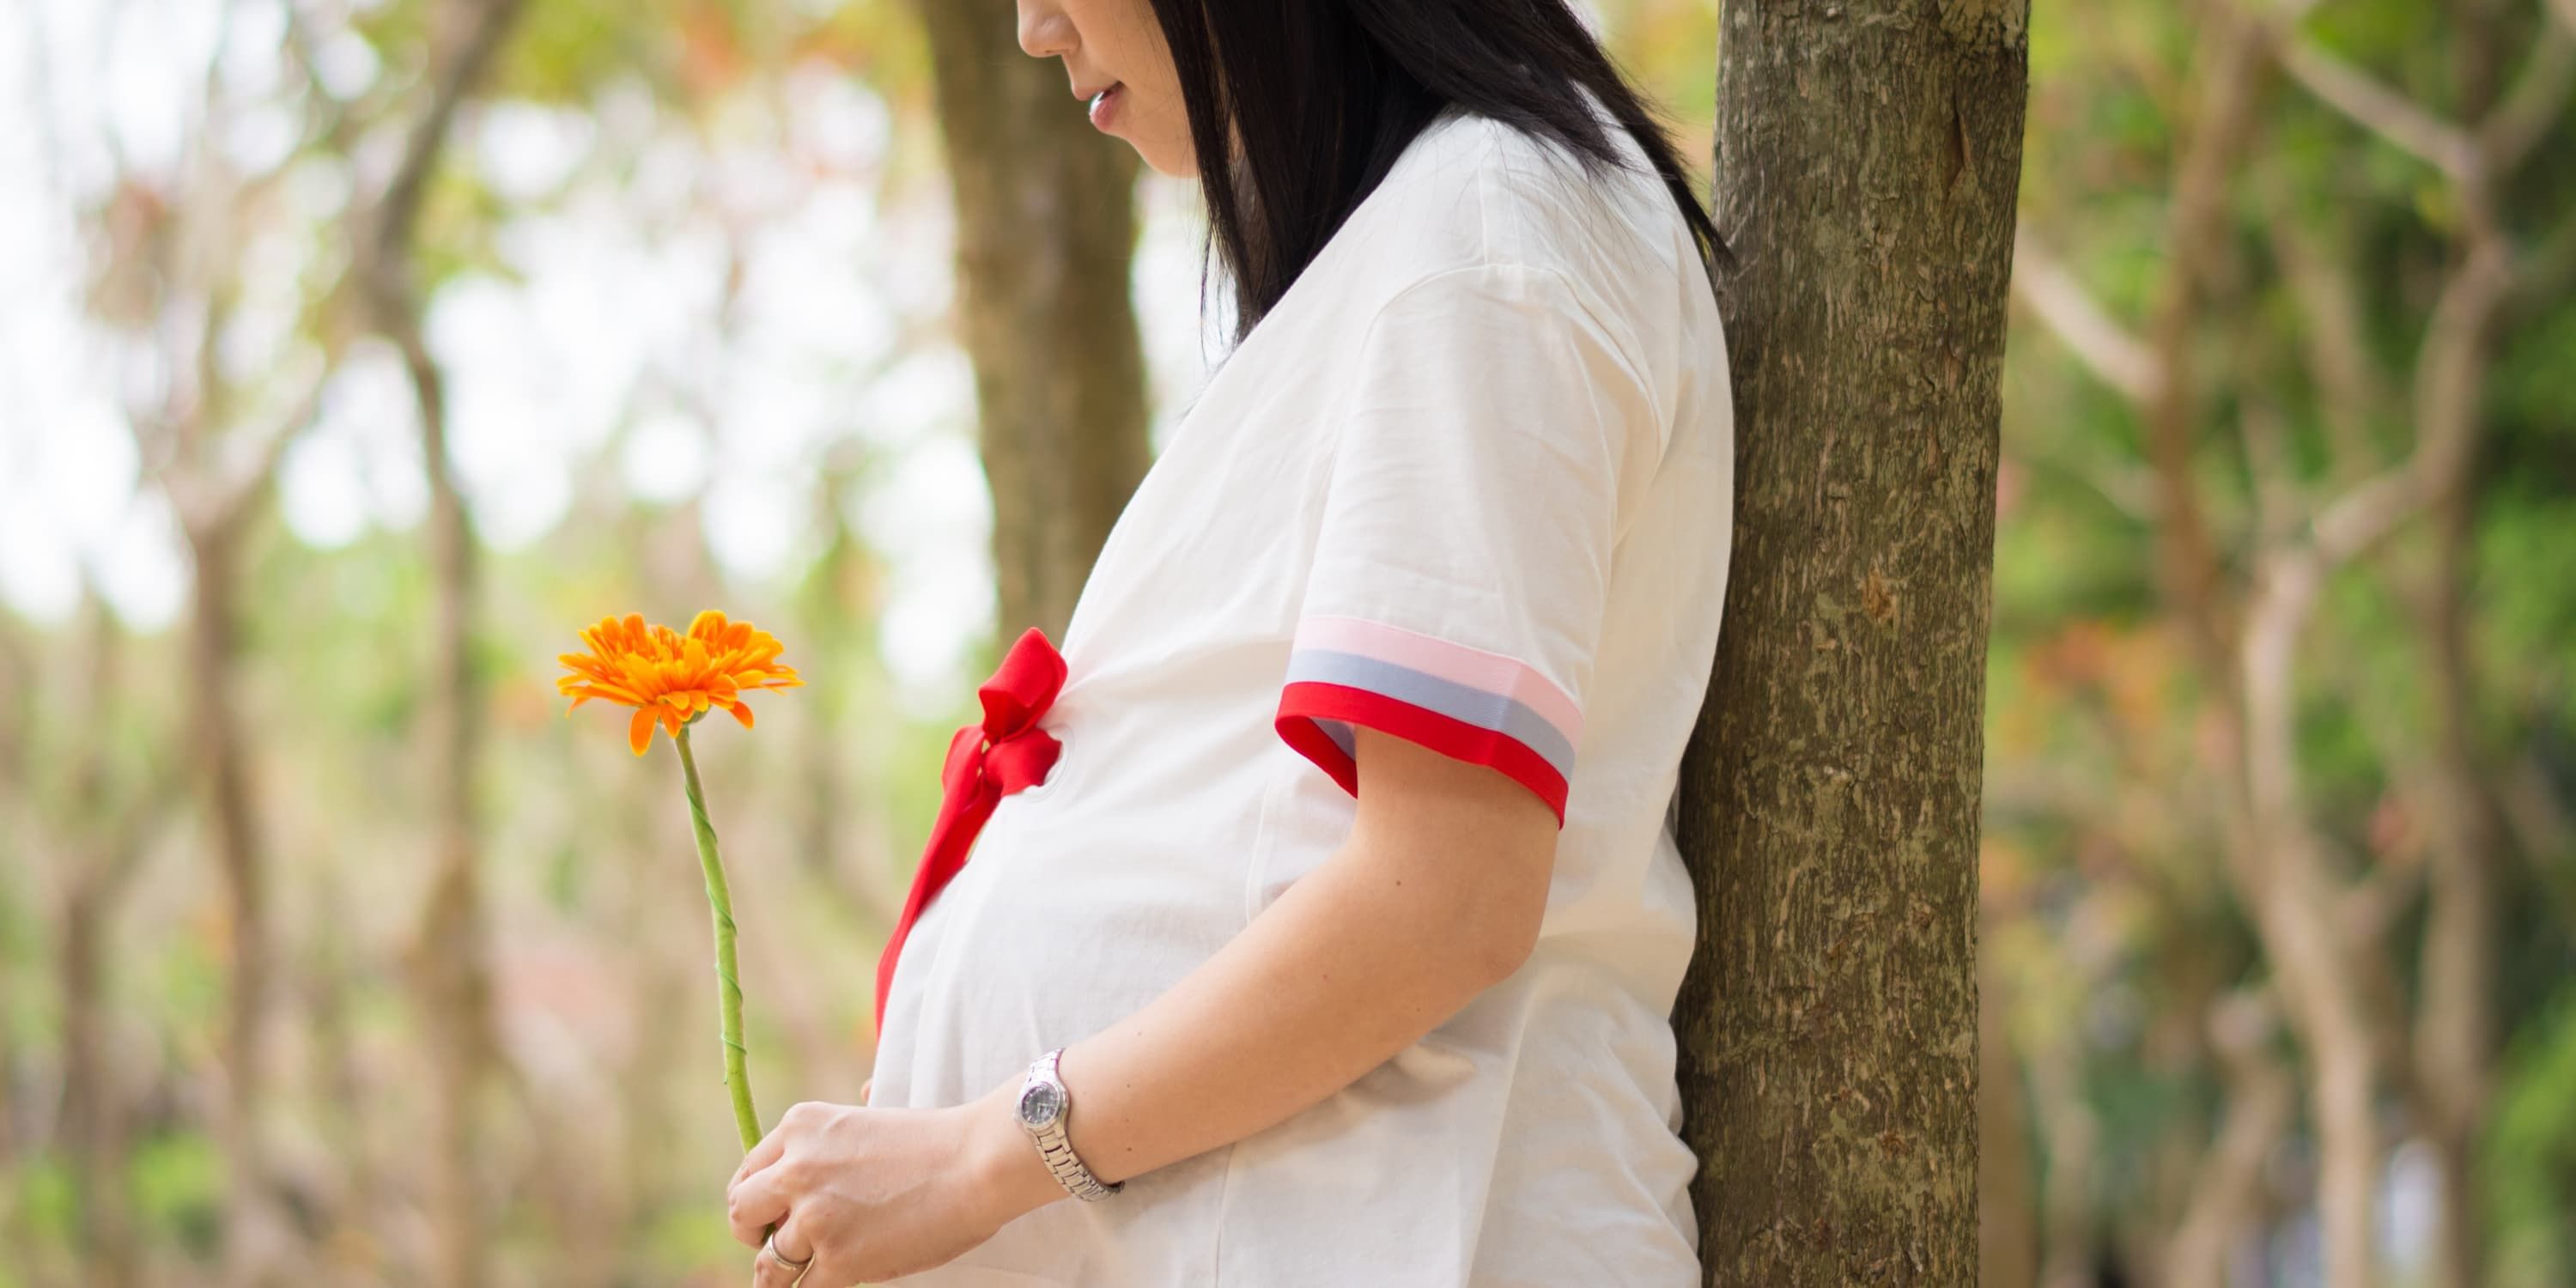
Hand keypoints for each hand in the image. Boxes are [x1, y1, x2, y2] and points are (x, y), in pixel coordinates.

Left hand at [727, 1084, 1061, 1284]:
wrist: (976, 1162)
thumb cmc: (937, 1142)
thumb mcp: (871, 1117)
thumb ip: (840, 1129)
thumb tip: (847, 1111)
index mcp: (800, 1127)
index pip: (748, 1172)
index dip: (757, 1200)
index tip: (769, 1215)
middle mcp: (795, 1169)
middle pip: (742, 1213)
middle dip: (752, 1235)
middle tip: (772, 1245)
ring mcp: (813, 1216)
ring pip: (768, 1261)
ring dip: (781, 1272)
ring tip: (797, 1276)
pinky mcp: (836, 1258)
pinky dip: (815, 1287)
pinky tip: (832, 1280)